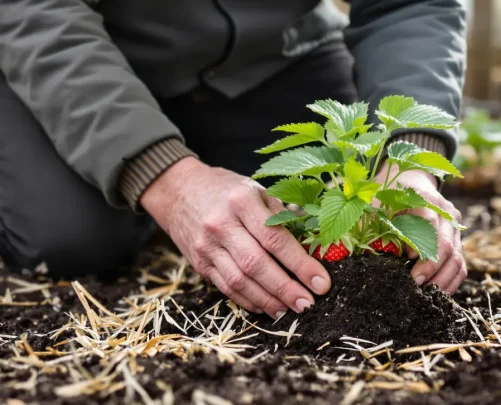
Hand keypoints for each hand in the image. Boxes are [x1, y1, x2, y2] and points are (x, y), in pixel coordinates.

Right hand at [141, 157, 331, 318]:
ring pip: (239, 281)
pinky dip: (248, 300)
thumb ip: (283, 215)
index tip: (321, 282)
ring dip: (268, 300)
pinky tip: (266, 307)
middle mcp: (221, 224)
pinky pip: (226, 287)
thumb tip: (315, 242)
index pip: (275, 238)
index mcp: (241, 202)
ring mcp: (207, 246)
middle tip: (308, 304)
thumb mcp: (255, 190)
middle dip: (286, 288)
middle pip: (256, 264)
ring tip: (290, 310)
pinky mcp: (199, 263)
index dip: (300, 264)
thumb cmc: (226, 190)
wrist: (178, 190)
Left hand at [376, 162, 465, 293]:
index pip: (429, 225)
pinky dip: (450, 281)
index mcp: (423, 198)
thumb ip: (366, 222)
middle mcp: (445, 211)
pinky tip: (435, 294)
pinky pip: (459, 264)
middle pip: (447, 245)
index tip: (410, 269)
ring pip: (457, 258)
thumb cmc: (385, 192)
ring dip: (443, 281)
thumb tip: (355, 252)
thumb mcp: (372, 201)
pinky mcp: (456, 238)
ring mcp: (454, 225)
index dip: (422, 251)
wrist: (409, 178)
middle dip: (432, 271)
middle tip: (415, 288)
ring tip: (425, 298)